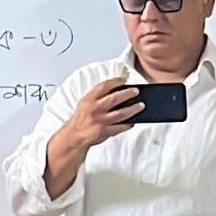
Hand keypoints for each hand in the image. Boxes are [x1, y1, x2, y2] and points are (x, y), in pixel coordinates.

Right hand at [43, 76, 143, 199]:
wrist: (75, 136)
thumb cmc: (81, 119)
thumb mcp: (85, 103)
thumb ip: (97, 96)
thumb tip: (116, 90)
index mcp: (89, 100)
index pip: (104, 86)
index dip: (115, 82)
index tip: (124, 80)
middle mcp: (95, 109)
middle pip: (115, 99)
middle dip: (127, 94)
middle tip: (136, 91)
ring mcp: (101, 121)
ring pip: (121, 113)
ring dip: (133, 109)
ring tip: (141, 105)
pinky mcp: (105, 132)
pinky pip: (121, 127)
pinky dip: (128, 124)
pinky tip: (133, 121)